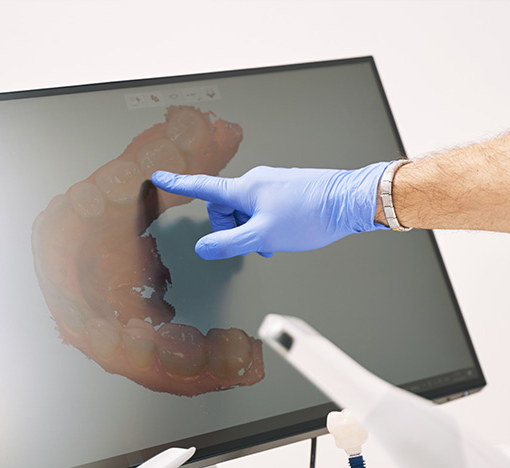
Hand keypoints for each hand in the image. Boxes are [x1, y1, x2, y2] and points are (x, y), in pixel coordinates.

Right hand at [151, 163, 389, 259]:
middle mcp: (257, 181)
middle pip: (225, 205)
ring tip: (271, 245)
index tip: (159, 176)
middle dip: (231, 228)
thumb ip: (229, 244)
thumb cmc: (311, 215)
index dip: (178, 184)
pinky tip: (281, 237)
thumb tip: (203, 248)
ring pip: (246, 209)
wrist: (349, 202)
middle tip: (250, 246)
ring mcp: (273, 183)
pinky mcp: (288, 189)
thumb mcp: (263, 237)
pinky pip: (264, 207)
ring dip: (251, 230)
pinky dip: (265, 225)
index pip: (203, 186)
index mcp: (246, 188)